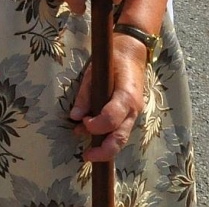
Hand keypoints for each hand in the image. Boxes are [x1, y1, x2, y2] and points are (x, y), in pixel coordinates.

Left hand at [70, 34, 149, 161]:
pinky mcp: (130, 115)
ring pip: (122, 138)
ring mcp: (134, 113)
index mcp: (126, 95)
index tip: (83, 122)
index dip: (96, 125)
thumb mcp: (95, 71)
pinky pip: (120, 131)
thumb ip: (85, 94)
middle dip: (104, 151)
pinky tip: (92, 136)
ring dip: (104, 146)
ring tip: (86, 150)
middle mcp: (133, 108)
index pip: (112, 118)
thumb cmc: (113, 58)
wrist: (133, 52)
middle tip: (86, 156)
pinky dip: (107, 137)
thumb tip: (74, 116)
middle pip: (121, 137)